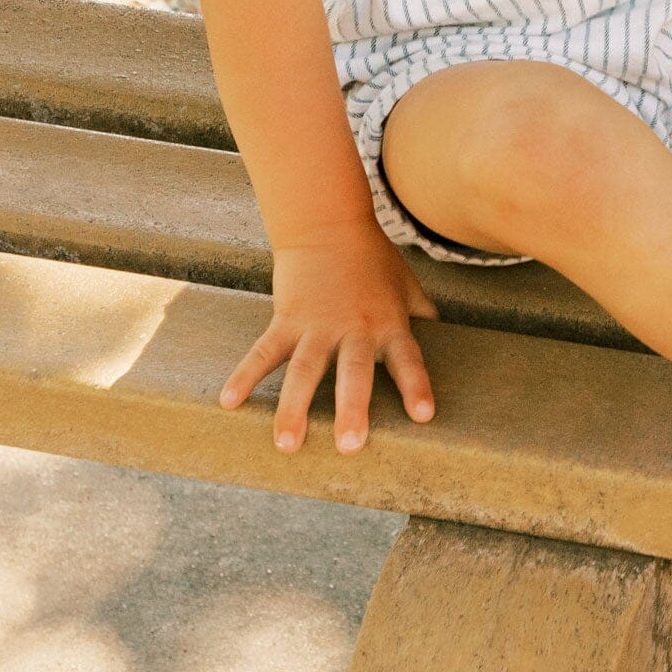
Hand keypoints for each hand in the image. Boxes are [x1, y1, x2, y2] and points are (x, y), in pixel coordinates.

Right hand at [218, 226, 441, 453]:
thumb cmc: (373, 258)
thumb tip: (442, 333)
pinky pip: (264, 351)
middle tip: (349, 446)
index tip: (424, 416)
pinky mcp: (286, 319)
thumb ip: (421, 312)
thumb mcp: (405, 284)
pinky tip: (229, 402)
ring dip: (294, 408)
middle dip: (352, 408)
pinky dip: (245, 375)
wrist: (328, 225)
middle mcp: (355, 328)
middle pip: (355, 372)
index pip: (408, 358)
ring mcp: (317, 325)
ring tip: (287, 445)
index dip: (416, 385)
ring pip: (305, 370)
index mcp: (389, 323)